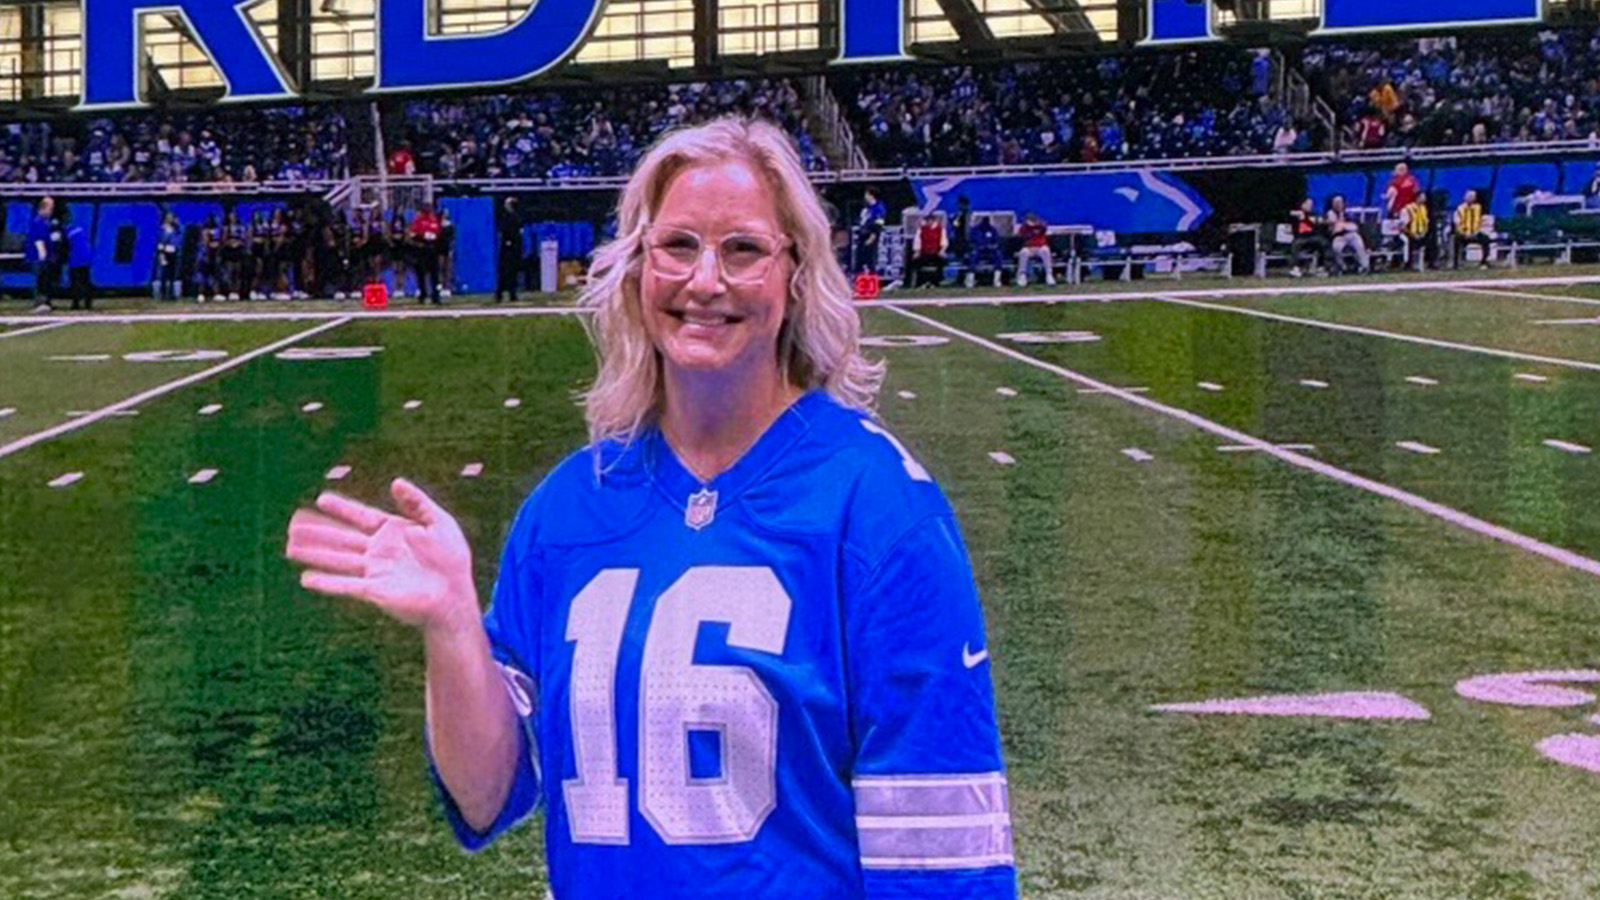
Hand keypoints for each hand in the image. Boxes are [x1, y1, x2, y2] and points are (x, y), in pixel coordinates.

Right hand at [286, 478, 475, 634]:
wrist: (455, 595)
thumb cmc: (452, 559)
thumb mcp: (439, 522)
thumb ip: (417, 502)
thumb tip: (395, 482)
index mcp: (393, 531)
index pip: (361, 516)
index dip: (342, 508)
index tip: (321, 499)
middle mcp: (379, 550)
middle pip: (342, 537)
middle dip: (318, 531)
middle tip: (292, 524)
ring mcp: (375, 571)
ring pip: (338, 559)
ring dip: (315, 553)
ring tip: (290, 547)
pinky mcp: (375, 591)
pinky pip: (346, 585)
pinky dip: (327, 582)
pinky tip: (306, 578)